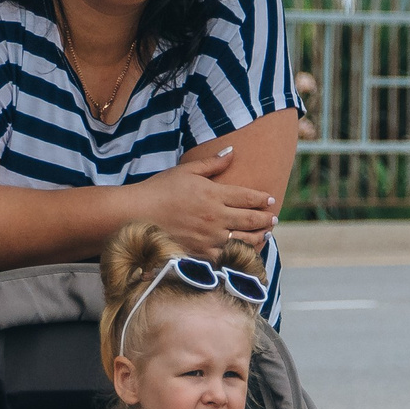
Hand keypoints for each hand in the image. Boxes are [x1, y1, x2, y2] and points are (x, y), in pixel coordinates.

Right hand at [135, 145, 280, 258]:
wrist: (136, 215)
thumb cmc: (159, 189)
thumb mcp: (186, 170)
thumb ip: (212, 163)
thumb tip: (232, 151)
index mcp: (214, 194)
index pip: (248, 197)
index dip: (263, 199)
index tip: (270, 200)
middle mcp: (215, 217)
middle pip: (251, 220)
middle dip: (266, 220)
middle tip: (273, 219)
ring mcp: (209, 238)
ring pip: (244, 241)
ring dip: (259, 238)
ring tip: (265, 235)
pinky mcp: (200, 253)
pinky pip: (226, 257)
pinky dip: (239, 255)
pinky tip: (245, 253)